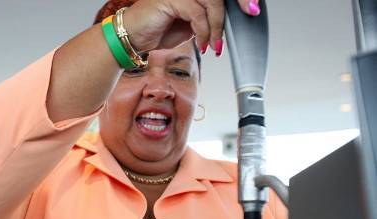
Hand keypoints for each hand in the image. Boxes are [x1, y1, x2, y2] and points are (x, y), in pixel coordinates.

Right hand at [123, 0, 260, 54]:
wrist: (132, 39)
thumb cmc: (157, 31)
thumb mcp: (190, 26)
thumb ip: (207, 19)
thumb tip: (225, 23)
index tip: (253, 7)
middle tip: (251, 13)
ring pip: (212, 2)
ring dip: (218, 27)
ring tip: (214, 45)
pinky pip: (198, 13)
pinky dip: (204, 32)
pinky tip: (203, 45)